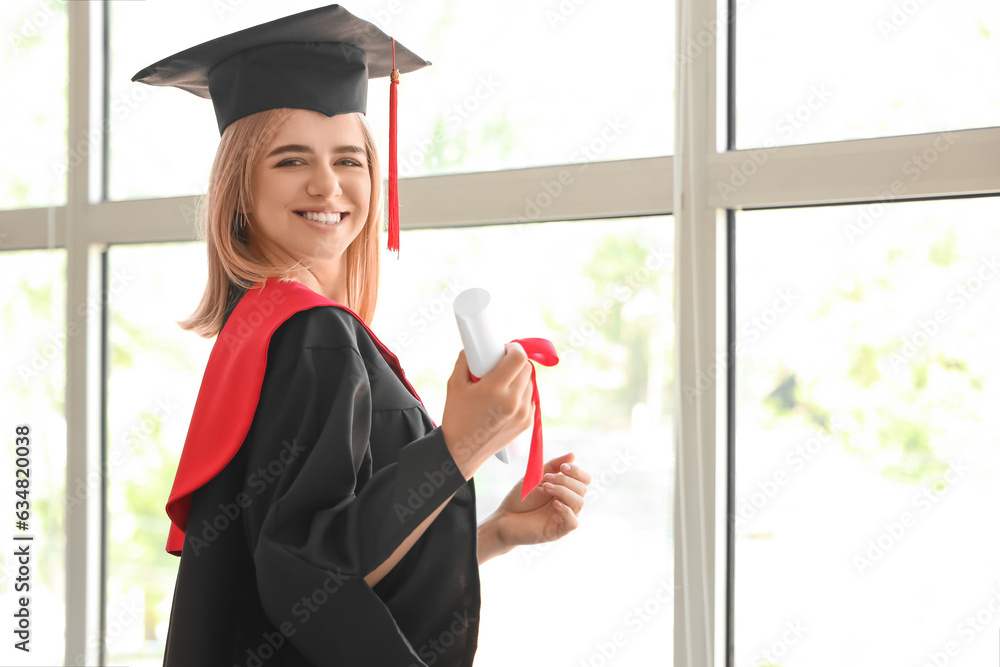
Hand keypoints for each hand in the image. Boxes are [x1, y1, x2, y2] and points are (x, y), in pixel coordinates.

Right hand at [440, 343, 533, 479]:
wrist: (462, 451)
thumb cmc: (456, 416)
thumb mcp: (455, 384)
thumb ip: (465, 361)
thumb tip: (474, 346)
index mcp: (495, 389)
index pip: (518, 358)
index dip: (513, 349)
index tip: (504, 349)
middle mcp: (513, 401)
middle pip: (526, 368)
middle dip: (515, 362)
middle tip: (501, 365)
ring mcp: (523, 413)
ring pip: (530, 382)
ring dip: (519, 378)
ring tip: (502, 384)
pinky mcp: (527, 423)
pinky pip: (530, 398)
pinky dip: (521, 393)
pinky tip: (506, 399)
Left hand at [490, 452, 590, 550]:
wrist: (505, 518)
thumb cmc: (520, 498)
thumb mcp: (536, 477)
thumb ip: (553, 466)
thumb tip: (572, 455)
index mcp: (565, 489)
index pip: (584, 480)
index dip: (577, 472)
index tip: (563, 467)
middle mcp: (568, 503)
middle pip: (582, 489)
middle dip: (565, 481)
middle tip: (546, 480)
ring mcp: (564, 517)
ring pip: (579, 503)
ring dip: (563, 491)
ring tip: (545, 488)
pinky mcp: (558, 531)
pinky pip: (573, 523)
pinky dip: (566, 511)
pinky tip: (554, 504)